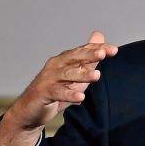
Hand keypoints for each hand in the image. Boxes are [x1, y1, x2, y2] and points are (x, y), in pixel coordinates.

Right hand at [0, 32, 118, 145]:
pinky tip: (81, 97)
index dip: (98, 49)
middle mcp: (56, 65)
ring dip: (82, 75)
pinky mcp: (43, 92)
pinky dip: (69, 94)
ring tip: (97, 76)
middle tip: (103, 54)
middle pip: (74, 58)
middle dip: (89, 55)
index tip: (114, 50)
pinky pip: (57, 92)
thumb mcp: (76, 73)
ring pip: (67, 74)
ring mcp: (48, 78)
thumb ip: (88, 57)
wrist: (30, 111)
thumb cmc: (56, 89)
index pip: (83, 51)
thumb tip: (99, 35)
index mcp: (65, 59)